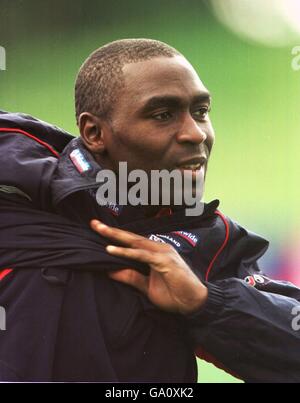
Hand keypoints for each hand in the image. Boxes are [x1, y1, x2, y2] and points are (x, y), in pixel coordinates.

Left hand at [90, 219, 207, 314]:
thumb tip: (109, 271)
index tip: (98, 230)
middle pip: (130, 238)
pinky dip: (126, 252)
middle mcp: (157, 248)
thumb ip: (130, 277)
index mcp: (154, 252)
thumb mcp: (145, 286)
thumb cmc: (173, 293)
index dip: (115, 236)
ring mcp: (162, 253)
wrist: (193, 303)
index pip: (131, 242)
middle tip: (93, 223)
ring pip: (135, 243)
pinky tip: (112, 250)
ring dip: (116, 237)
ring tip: (100, 231)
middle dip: (111, 231)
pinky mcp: (165, 261)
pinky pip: (141, 255)